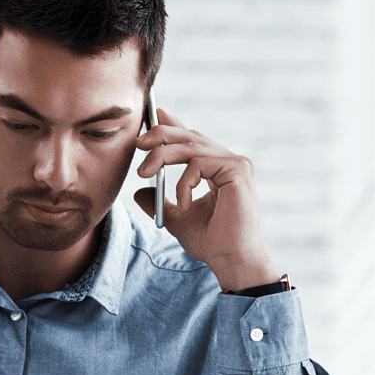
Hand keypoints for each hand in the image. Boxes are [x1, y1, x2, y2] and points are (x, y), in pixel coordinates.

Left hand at [133, 106, 278, 292]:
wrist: (230, 259)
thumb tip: (138, 191)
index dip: (174, 124)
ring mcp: (236, 164)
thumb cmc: (210, 242)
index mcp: (217, 169)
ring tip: (143, 173)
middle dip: (160, 135)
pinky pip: (199, 164)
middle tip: (137, 143)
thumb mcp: (176, 218)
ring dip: (161, 156)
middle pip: (190, 136)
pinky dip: (184, 183)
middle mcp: (229, 162)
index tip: (154, 114)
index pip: (193, 139)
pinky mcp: (238, 170)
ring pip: (191, 146)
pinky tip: (183, 205)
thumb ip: (160, 202)